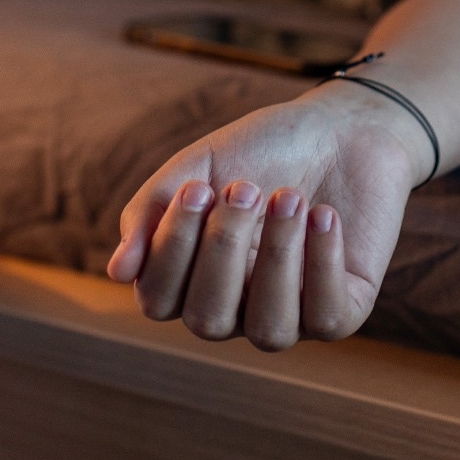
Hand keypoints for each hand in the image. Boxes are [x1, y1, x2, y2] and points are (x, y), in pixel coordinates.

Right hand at [105, 83, 423, 349]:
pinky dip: (322, 264)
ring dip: (278, 259)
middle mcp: (235, 310)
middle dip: (224, 248)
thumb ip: (151, 211)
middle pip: (208, 320)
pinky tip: (324, 215)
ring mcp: (289, 316)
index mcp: (191, 280)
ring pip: (269, 331)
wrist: (341, 129)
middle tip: (245, 186)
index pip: (158, 299)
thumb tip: (118, 272)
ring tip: (289, 197)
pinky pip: (325, 318)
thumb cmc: (261, 150)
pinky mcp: (342, 311)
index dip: (172, 249)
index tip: (198, 186)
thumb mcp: (197, 167)